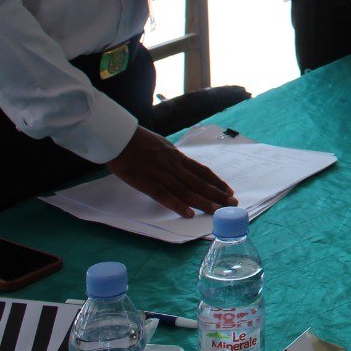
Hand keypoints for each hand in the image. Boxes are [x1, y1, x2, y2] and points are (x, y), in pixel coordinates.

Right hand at [107, 126, 235, 216]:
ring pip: (186, 190)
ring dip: (203, 201)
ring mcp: (161, 173)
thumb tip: (180, 162)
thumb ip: (171, 156)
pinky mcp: (146, 182)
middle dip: (217, 193)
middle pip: (199, 182)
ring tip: (218, 211)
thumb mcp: (160, 145)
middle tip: (232, 203)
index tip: (228, 190)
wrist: (118, 136)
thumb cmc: (136, 140)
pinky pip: (164, 195)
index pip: (201, 170)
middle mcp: (173, 165)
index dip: (216, 181)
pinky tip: (189, 214)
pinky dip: (177, 205)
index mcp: (176, 156)